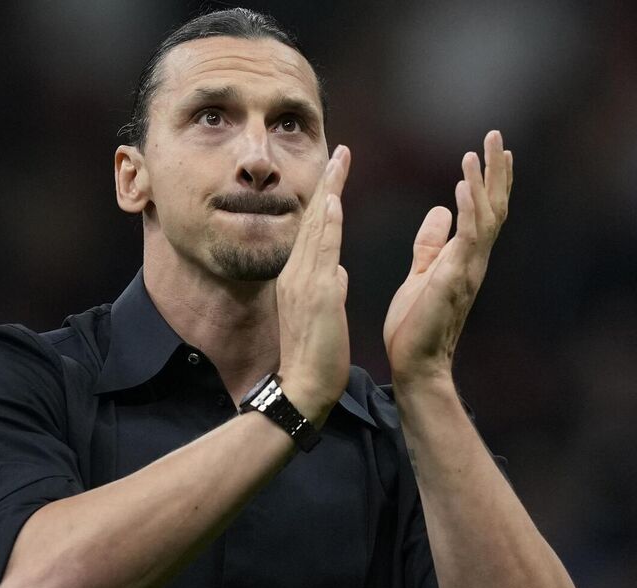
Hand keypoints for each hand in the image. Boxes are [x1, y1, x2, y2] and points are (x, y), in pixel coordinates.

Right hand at [276, 145, 351, 424]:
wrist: (303, 387)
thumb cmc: (316, 356)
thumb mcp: (324, 314)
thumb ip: (330, 287)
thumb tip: (339, 271)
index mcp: (299, 278)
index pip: (313, 230)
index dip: (324, 199)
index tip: (336, 174)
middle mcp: (296, 273)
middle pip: (311, 219)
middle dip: (327, 183)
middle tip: (340, 152)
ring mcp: (304, 282)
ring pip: (316, 228)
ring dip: (328, 192)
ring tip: (340, 162)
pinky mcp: (317, 295)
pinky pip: (322, 252)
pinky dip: (326, 224)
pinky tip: (333, 200)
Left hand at [383, 131, 512, 385]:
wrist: (414, 364)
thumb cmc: (415, 324)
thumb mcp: (422, 272)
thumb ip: (432, 243)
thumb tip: (441, 211)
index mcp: (463, 258)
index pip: (483, 212)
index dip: (489, 180)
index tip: (492, 149)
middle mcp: (472, 261)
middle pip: (494, 208)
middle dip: (496, 171)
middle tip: (497, 135)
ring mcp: (467, 271)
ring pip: (486, 218)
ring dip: (484, 182)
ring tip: (482, 150)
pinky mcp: (453, 282)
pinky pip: (467, 241)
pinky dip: (469, 212)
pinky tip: (463, 187)